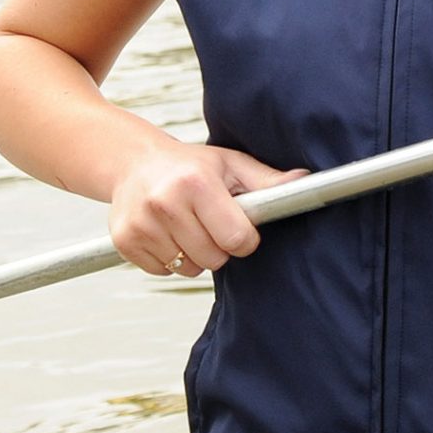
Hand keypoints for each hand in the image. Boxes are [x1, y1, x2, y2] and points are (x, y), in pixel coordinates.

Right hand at [110, 141, 302, 276]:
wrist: (133, 162)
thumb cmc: (190, 165)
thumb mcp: (231, 165)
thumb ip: (268, 181)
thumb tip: (307, 182)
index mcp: (195, 183)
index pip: (236, 239)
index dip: (243, 238)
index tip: (237, 227)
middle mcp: (165, 202)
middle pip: (214, 259)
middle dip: (219, 247)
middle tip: (209, 222)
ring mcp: (141, 223)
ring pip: (188, 268)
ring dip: (194, 255)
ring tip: (187, 226)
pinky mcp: (125, 240)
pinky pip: (162, 271)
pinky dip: (169, 259)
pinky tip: (167, 233)